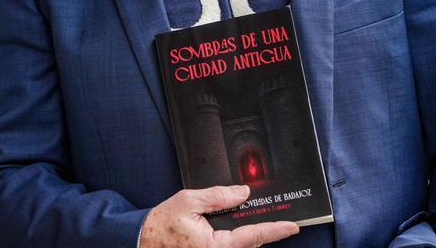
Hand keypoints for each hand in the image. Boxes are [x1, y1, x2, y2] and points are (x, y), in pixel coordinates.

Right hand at [139, 185, 299, 247]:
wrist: (142, 241)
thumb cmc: (161, 225)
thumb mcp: (188, 201)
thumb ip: (218, 196)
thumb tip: (243, 192)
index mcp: (216, 246)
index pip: (254, 235)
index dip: (276, 229)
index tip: (293, 226)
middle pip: (251, 243)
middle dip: (265, 230)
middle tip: (282, 219)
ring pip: (242, 247)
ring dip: (252, 234)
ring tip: (263, 221)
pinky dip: (239, 239)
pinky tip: (241, 227)